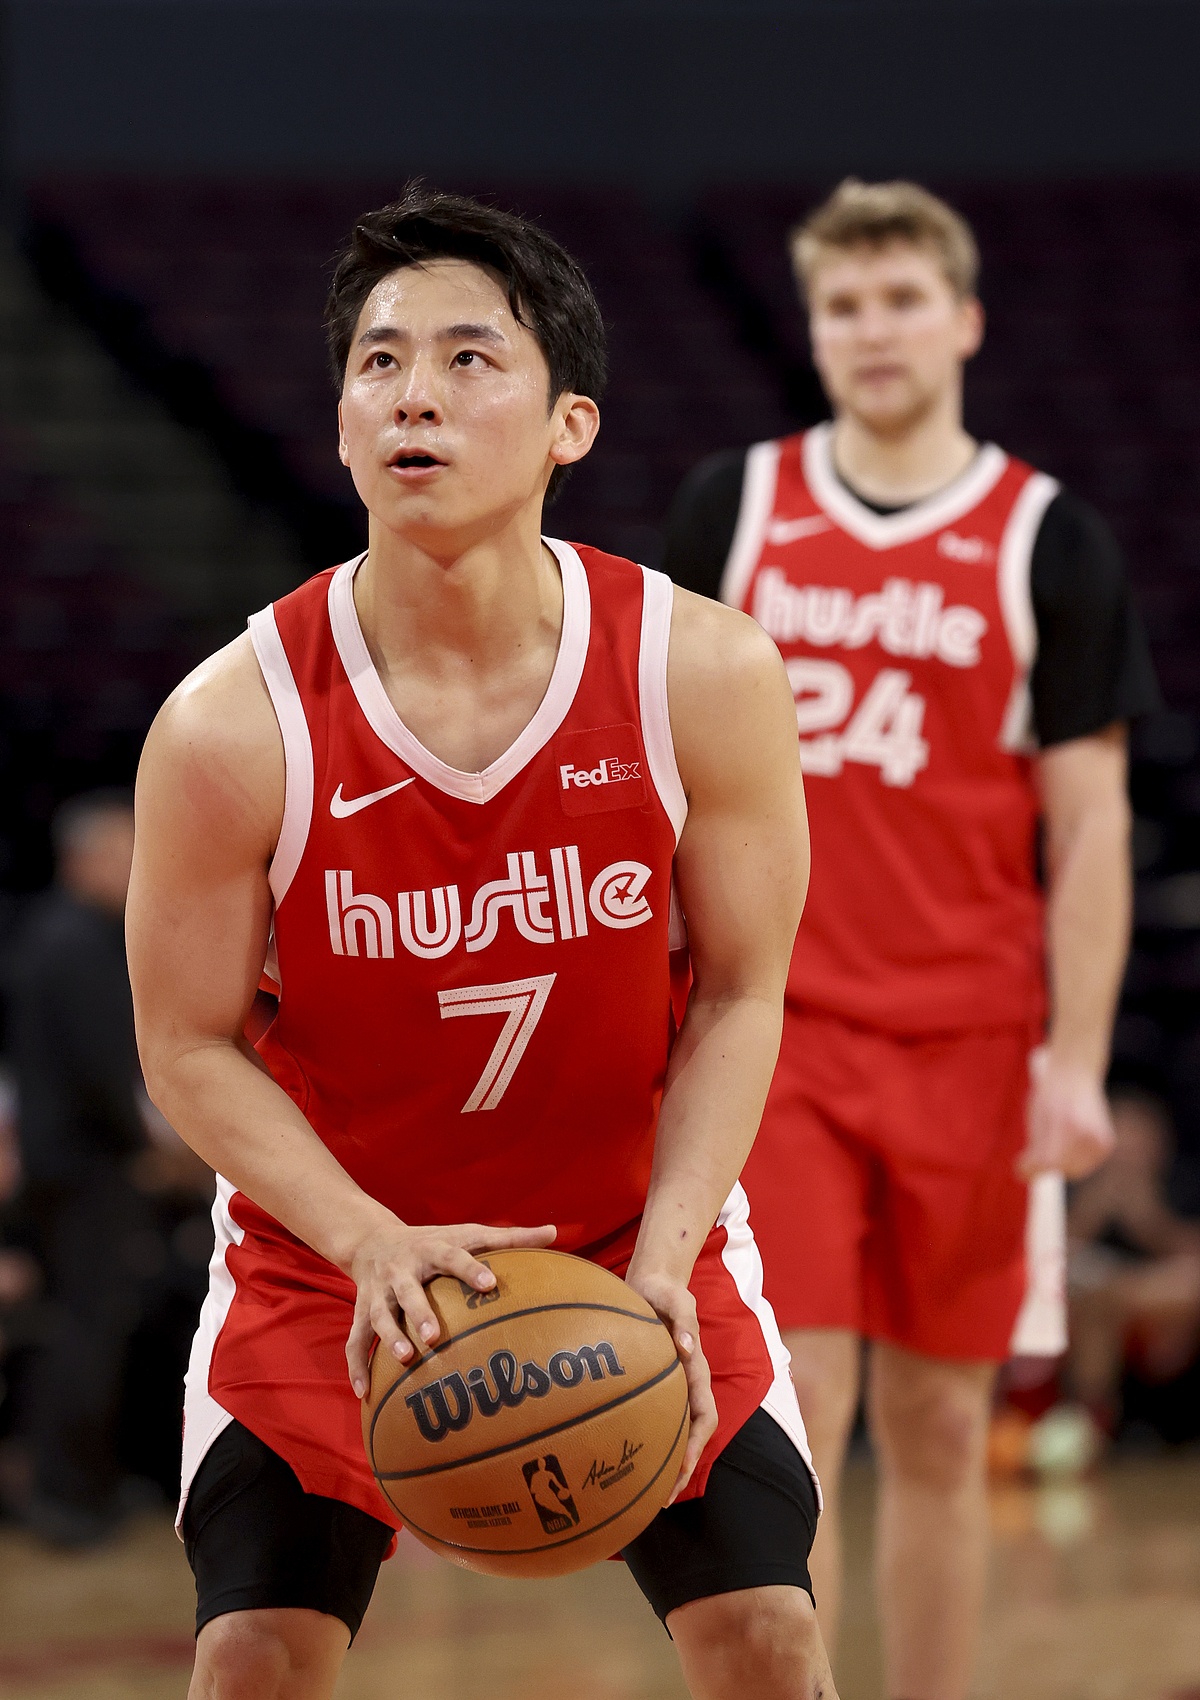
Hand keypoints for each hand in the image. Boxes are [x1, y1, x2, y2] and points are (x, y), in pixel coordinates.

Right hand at [345, 1219, 555, 1396]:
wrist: (371, 1240)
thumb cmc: (432, 1241)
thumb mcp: (467, 1233)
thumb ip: (510, 1238)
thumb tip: (554, 1232)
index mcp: (431, 1249)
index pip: (452, 1256)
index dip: (470, 1269)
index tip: (490, 1285)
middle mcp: (401, 1270)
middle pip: (408, 1291)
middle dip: (420, 1312)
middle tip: (436, 1336)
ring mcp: (378, 1292)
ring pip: (378, 1316)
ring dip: (388, 1337)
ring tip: (405, 1360)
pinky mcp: (360, 1311)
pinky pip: (355, 1340)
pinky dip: (357, 1366)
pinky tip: (365, 1393)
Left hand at [624, 1267, 716, 1503]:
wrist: (654, 1281)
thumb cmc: (666, 1291)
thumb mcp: (677, 1301)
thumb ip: (684, 1322)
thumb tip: (689, 1349)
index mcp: (697, 1371)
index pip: (705, 1418)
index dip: (696, 1448)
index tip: (682, 1472)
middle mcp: (687, 1383)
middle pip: (691, 1435)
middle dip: (680, 1468)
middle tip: (661, 1498)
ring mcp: (672, 1384)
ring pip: (673, 1429)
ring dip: (664, 1459)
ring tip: (642, 1488)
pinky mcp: (655, 1381)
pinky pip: (653, 1415)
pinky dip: (646, 1436)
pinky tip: (620, 1450)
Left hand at [1020, 1047, 1114, 1180]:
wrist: (1076, 1074)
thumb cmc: (1049, 1096)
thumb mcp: (1037, 1118)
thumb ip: (1034, 1149)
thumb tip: (1024, 1177)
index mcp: (1064, 1124)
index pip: (1048, 1161)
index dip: (1032, 1169)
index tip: (1020, 1170)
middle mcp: (1086, 1132)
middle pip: (1060, 1168)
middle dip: (1045, 1165)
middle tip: (1033, 1153)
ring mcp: (1100, 1139)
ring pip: (1073, 1170)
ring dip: (1059, 1163)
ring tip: (1054, 1139)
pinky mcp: (1107, 1144)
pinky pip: (1085, 1164)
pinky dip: (1074, 1160)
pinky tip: (1068, 1142)